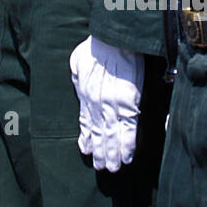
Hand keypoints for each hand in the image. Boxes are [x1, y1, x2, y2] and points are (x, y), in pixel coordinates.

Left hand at [69, 36, 143, 172]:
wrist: (112, 38)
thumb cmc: (95, 47)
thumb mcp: (77, 63)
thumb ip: (78, 78)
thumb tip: (79, 83)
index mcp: (85, 95)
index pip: (86, 123)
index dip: (87, 139)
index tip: (87, 150)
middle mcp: (97, 105)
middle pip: (99, 134)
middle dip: (101, 152)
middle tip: (103, 167)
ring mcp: (113, 106)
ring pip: (113, 136)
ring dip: (113, 154)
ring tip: (114, 168)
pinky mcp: (129, 103)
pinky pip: (129, 130)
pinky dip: (128, 145)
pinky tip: (127, 156)